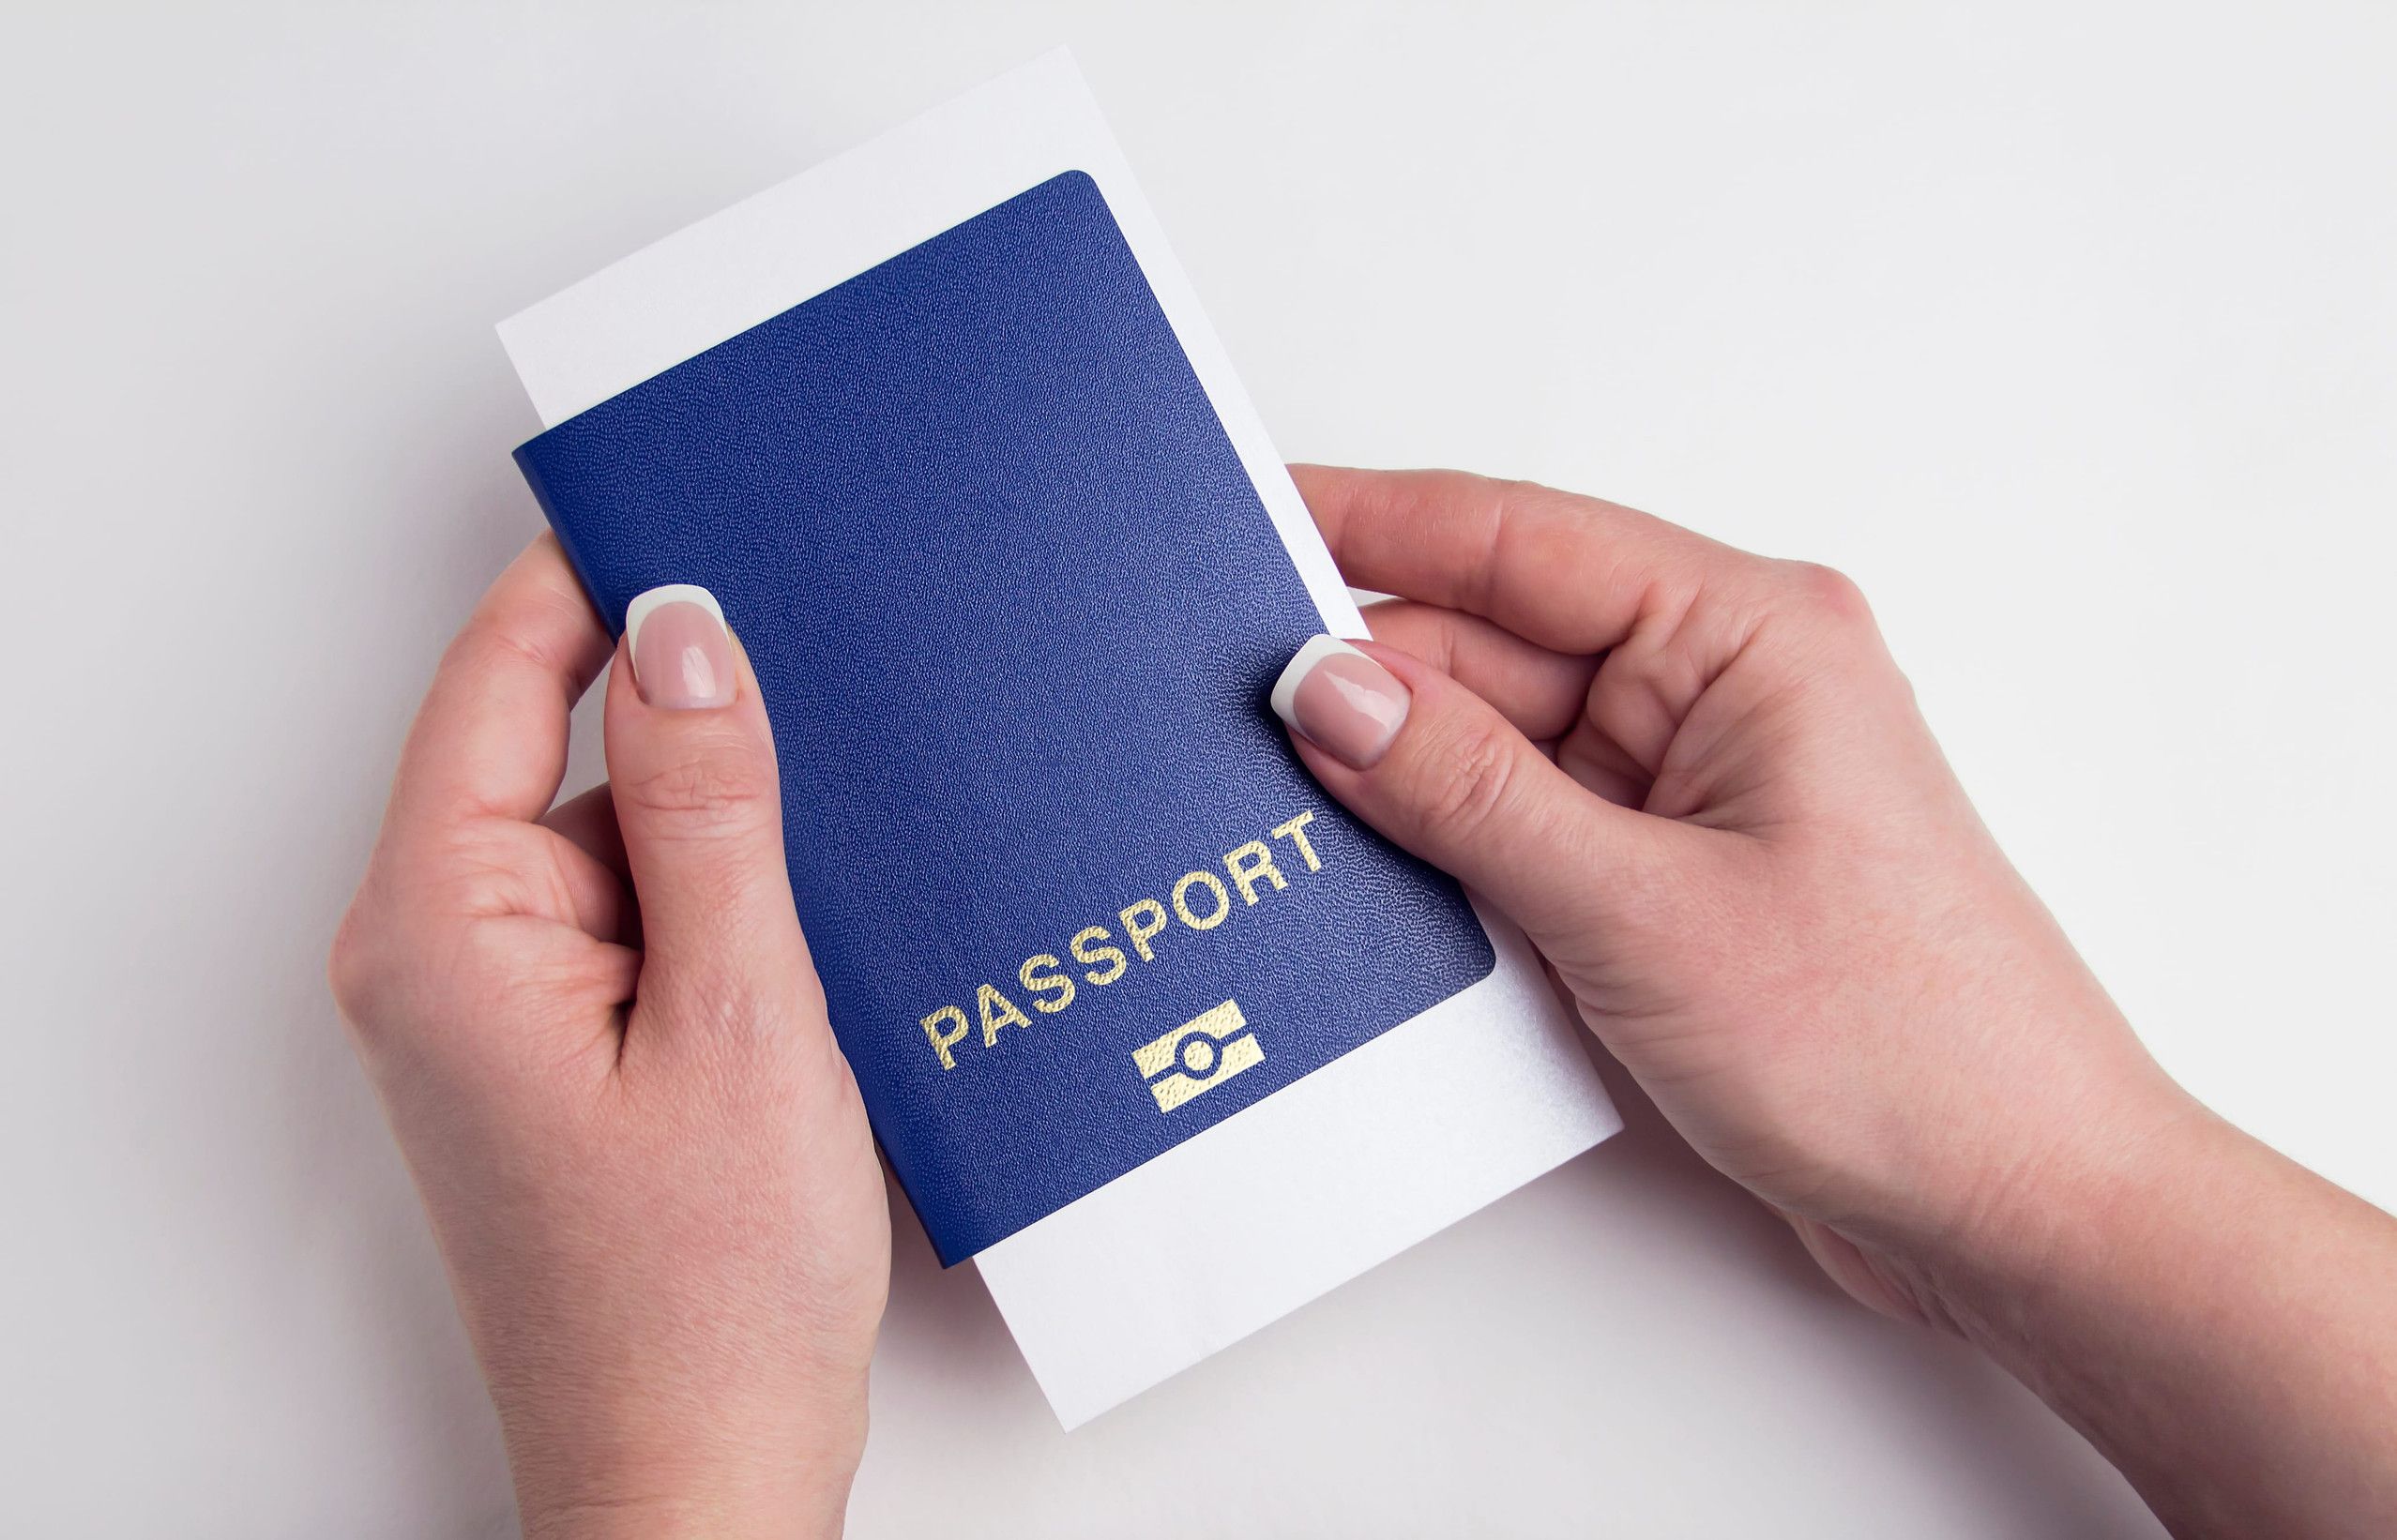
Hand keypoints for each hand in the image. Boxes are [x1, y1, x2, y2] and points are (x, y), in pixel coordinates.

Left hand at [331, 541, 886, 1538]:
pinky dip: (725, 903)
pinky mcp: (557, 1048)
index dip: (595, 577)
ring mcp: (497, 1007)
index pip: (495, 676)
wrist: (700, 1476)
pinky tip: (817, 934)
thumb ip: (707, 811)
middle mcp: (441, 954)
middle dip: (692, 711)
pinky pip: (636, 915)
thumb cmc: (704, 1295)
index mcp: (444, 929)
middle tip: (828, 679)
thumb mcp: (740, 1019)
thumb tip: (684, 631)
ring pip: (613, 834)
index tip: (700, 501)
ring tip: (843, 856)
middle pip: (555, 747)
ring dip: (725, 825)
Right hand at [1271, 467, 2396, 1536]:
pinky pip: (1528, 829)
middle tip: (1210, 709)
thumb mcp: (1641, 909)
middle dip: (1363, 677)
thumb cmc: (1902, 1046)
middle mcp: (1722, 690)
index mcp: (1747, 635)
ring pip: (1500, 744)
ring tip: (1266, 805)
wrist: (2017, 1208)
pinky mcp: (1676, 878)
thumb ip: (1467, 791)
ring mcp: (1697, 789)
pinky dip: (1448, 850)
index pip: (1515, 540)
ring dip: (1399, 777)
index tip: (1246, 517)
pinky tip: (1362, 878)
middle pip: (1493, 644)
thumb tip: (1327, 688)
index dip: (1368, 523)